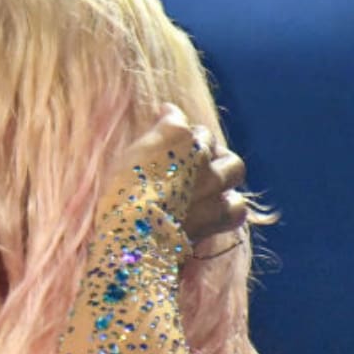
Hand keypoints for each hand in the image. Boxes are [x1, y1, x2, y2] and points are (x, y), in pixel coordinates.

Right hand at [119, 104, 246, 243]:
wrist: (130, 237)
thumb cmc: (116, 197)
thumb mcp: (122, 159)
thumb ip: (146, 142)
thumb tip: (160, 125)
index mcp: (173, 132)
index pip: (176, 115)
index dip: (168, 119)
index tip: (163, 120)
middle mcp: (199, 152)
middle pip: (206, 138)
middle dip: (196, 144)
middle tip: (184, 156)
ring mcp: (213, 183)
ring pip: (233, 165)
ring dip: (222, 168)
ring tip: (210, 178)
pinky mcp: (219, 214)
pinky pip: (237, 206)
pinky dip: (229, 205)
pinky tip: (217, 207)